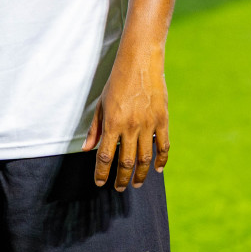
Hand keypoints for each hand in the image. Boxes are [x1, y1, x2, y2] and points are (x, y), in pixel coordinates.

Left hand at [83, 46, 169, 190]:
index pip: (105, 156)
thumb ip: (95, 128)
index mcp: (112, 123)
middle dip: (121, 178)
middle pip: (127, 162)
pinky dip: (161, 160)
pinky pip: (163, 146)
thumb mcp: (101, 104)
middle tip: (119, 188)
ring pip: (145, 158)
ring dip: (141, 175)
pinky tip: (157, 169)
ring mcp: (148, 125)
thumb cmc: (116, 82)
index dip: (102, 173)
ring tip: (137, 184)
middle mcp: (130, 127)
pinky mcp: (163, 120)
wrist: (140, 63)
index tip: (100, 183)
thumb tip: (87, 149)